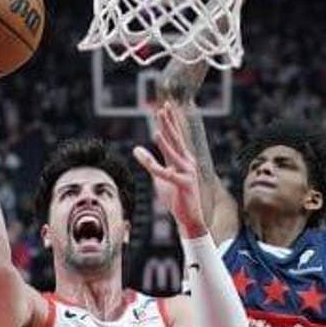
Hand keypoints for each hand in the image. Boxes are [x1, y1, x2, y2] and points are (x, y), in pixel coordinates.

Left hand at [134, 101, 206, 237]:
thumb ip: (150, 162)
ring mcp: (188, 172)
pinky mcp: (184, 184)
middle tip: (164, 107)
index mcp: (182, 159)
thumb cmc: (176, 198)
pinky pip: (166, 174)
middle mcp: (187, 162)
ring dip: (166, 141)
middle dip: (169, 123)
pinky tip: (147, 159)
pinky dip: (155, 166)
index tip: (165, 107)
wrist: (189, 219)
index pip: (175, 136)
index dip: (169, 121)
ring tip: (157, 129)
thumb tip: (136, 149)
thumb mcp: (160, 177)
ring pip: (174, 153)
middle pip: (176, 139)